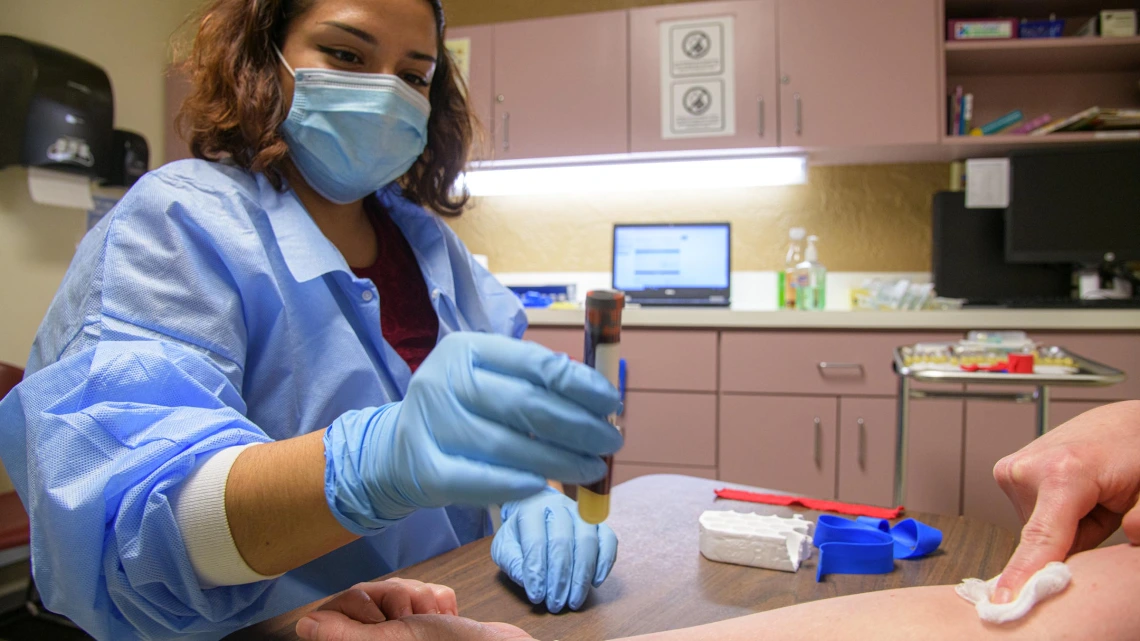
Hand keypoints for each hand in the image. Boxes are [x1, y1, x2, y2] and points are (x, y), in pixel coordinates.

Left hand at [297, 614, 532, 640]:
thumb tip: (305, 627)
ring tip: (434, 619)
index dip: (360, 603)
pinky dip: (439, 600)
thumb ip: (345, 636)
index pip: (337, 608)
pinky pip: (423, 591)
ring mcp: (404, 630)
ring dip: (420, 598)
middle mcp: (382, 639)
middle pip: (367, 594)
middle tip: (412, 620)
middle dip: (394, 597)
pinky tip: (447, 616)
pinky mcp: (428, 619)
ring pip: (396, 589)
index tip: (381, 618)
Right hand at [324, 333, 622, 532]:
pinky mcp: (425, 469)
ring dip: (560, 462)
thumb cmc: (462, 411)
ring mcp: (430, 425)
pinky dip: (518, 485)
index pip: (536, 364)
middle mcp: (444, 380)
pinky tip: (545, 487)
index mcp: (468, 349)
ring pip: (509, 446)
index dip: (582, 385)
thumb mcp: (491, 381)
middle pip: (527, 405)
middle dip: (579, 427)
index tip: (612, 404)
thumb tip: (601, 399)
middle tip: (612, 442)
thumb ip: (536, 383)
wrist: (396, 449)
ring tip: (592, 469)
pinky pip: (481, 481)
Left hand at [492, 487, 617, 611]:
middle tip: (555, 604)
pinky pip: (608, 540)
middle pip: (563, 542)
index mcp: (531, 509)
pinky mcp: (598, 522)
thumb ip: (512, 561)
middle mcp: (558, 506)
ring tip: (574, 601)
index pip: (535, 542)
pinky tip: (595, 583)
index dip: (537, 572)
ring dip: (582, 576)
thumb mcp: (505, 545)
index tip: (536, 596)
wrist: (537, 509)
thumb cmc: (520, 532)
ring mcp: (581, 512)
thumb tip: (527, 580)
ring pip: (587, 541)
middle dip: (560, 578)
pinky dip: (604, 563)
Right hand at [992, 400, 1139, 603]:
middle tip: (1101, 511)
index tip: (1004, 601)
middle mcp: (1029, 468)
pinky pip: (1030, 513)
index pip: (1042, 538)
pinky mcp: (1007, 471)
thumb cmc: (1136, 453)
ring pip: (1035, 528)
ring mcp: (1013, 468)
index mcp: (1064, 473)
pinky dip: (1051, 513)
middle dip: (1072, 539)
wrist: (1122, 423)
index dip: (1024, 573)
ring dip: (1062, 525)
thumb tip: (1134, 536)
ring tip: (1088, 498)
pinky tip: (1071, 494)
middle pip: (1042, 538)